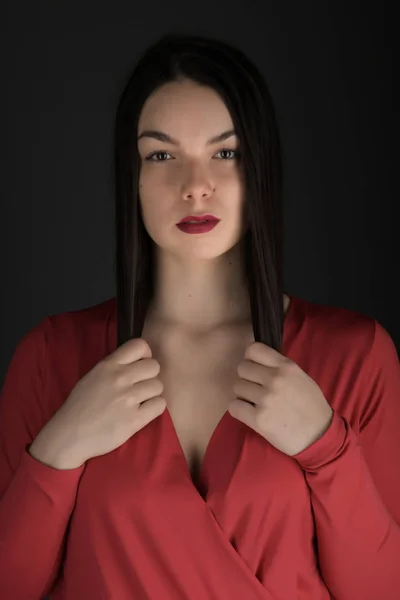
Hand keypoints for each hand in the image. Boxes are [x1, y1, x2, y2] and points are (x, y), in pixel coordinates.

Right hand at [29, 338, 165, 468]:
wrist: (69, 435)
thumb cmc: (80, 406)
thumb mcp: (92, 377)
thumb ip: (114, 367)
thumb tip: (136, 362)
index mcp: (108, 365)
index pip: (140, 345)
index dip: (145, 356)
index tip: (140, 367)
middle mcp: (119, 378)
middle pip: (154, 366)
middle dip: (150, 377)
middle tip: (141, 388)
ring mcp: (127, 399)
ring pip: (158, 386)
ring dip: (152, 394)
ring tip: (140, 402)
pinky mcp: (134, 419)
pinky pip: (160, 405)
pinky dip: (155, 408)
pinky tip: (144, 413)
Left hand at [229, 342, 332, 456]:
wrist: (319, 436)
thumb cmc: (311, 406)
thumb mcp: (301, 377)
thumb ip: (279, 367)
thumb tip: (256, 360)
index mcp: (286, 367)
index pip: (253, 349)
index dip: (250, 358)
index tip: (255, 367)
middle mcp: (275, 379)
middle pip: (242, 368)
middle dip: (247, 378)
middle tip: (256, 388)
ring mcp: (266, 399)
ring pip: (237, 387)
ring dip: (243, 395)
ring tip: (256, 403)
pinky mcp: (258, 419)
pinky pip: (234, 406)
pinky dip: (239, 409)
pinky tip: (250, 413)